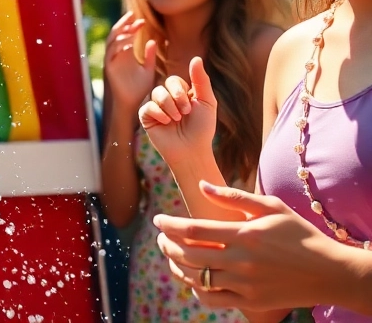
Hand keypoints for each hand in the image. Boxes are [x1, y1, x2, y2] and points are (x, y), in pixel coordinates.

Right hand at [103, 13, 154, 107]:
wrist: (131, 104)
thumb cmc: (139, 89)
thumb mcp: (148, 70)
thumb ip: (150, 56)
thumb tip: (152, 41)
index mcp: (125, 53)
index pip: (126, 34)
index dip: (131, 26)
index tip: (142, 21)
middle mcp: (116, 55)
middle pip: (116, 34)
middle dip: (123, 24)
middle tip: (133, 16)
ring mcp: (111, 60)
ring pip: (112, 41)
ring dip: (121, 34)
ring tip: (132, 29)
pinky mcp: (109, 68)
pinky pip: (111, 54)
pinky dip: (118, 47)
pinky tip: (129, 45)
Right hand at [139, 56, 215, 165]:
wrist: (192, 150)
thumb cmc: (202, 128)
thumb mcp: (207, 101)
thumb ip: (201, 80)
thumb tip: (196, 58)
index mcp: (181, 94)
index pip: (173, 80)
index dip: (181, 90)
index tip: (191, 106)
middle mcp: (167, 99)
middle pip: (164, 85)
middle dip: (176, 98)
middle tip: (185, 113)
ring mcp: (156, 108)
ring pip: (156, 94)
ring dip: (169, 107)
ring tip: (176, 120)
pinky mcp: (146, 118)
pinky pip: (147, 107)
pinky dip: (159, 114)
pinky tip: (166, 123)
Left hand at [154, 182, 349, 311]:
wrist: (330, 272)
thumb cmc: (299, 234)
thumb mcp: (271, 207)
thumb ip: (234, 196)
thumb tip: (202, 185)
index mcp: (244, 234)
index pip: (192, 230)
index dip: (168, 225)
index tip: (158, 220)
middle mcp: (240, 261)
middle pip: (187, 254)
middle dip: (166, 244)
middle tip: (161, 238)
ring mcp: (244, 284)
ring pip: (195, 278)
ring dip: (176, 266)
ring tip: (171, 256)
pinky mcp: (250, 302)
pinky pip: (211, 300)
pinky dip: (195, 290)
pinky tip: (192, 279)